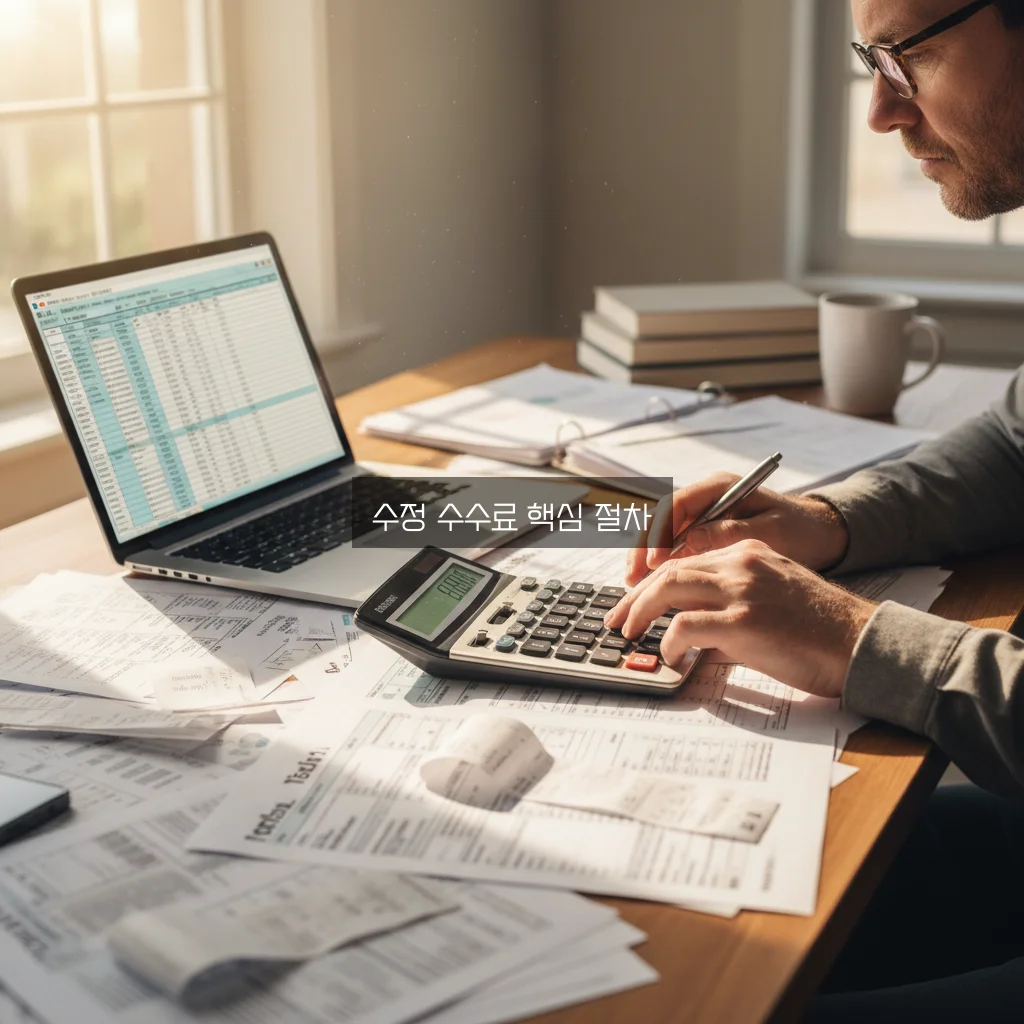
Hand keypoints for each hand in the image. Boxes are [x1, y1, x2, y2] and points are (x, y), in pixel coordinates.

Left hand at [606, 540, 875, 697]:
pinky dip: (669, 639)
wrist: (862, 643)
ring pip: (670, 586)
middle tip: (616, 619)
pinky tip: (669, 654)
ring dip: (640, 611)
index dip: (652, 581)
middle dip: (634, 595)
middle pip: (669, 569)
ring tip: (629, 634)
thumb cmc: (821, 630)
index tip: (632, 601)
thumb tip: (692, 627)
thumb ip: (734, 600)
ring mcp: (742, 590)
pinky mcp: (745, 621)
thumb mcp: (774, 596)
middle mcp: (741, 563)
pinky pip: (686, 624)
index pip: (685, 559)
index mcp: (748, 553)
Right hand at [625, 473, 849, 585]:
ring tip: (634, 588)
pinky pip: (675, 548)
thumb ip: (730, 534)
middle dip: (642, 550)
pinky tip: (654, 588)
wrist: (823, 534)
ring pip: (662, 535)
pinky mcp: (707, 534)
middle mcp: (706, 497)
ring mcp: (704, 515)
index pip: (675, 506)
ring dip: (646, 560)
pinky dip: (663, 567)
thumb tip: (689, 542)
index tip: (654, 564)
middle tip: (632, 580)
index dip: (658, 535)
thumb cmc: (802, 530)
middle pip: (660, 520)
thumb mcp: (771, 531)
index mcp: (720, 487)